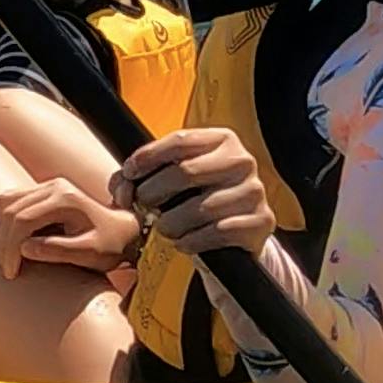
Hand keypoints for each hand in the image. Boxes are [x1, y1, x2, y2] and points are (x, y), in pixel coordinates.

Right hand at [0, 178, 137, 276]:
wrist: (122, 232)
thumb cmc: (110, 245)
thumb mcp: (90, 254)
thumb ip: (59, 251)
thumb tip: (24, 248)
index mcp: (65, 199)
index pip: (22, 220)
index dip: (10, 248)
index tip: (12, 272)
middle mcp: (54, 186)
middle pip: (9, 211)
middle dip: (2, 243)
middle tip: (9, 270)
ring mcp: (46, 186)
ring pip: (4, 204)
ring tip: (6, 259)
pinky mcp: (41, 192)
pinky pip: (9, 203)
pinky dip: (1, 223)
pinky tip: (7, 244)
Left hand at [113, 126, 273, 256]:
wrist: (237, 231)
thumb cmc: (199, 198)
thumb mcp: (174, 179)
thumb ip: (141, 176)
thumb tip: (122, 187)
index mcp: (222, 141)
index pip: (180, 141)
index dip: (148, 157)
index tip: (130, 173)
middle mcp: (242, 161)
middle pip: (185, 172)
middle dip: (154, 193)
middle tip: (143, 206)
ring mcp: (253, 191)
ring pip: (199, 208)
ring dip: (171, 224)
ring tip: (165, 228)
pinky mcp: (260, 221)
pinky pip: (216, 232)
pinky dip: (192, 241)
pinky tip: (185, 242)